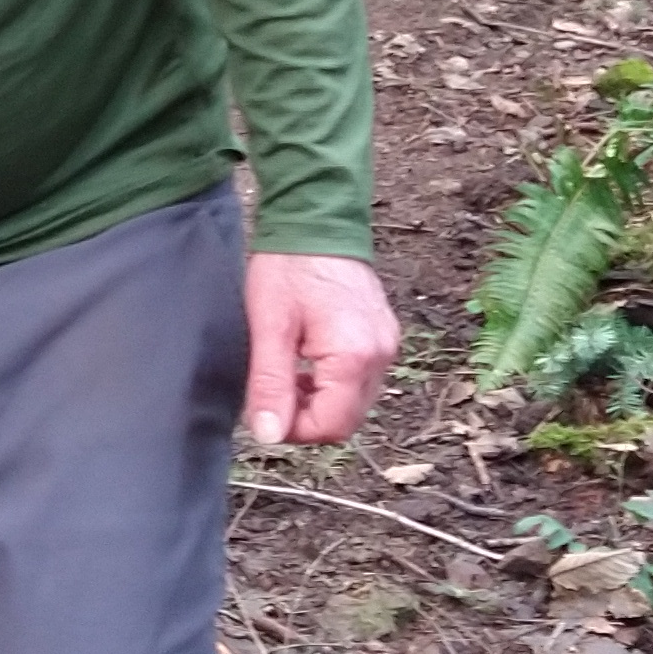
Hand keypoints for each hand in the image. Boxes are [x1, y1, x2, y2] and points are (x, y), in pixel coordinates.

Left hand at [242, 251, 400, 448]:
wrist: (317, 218)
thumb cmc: (288, 266)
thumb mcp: (269, 326)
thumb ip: (271, 384)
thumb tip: (269, 435)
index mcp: (354, 355)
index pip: (331, 426)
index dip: (295, 430)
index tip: (266, 412)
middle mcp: (381, 354)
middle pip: (348, 419)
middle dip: (308, 418)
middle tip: (274, 393)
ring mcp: (387, 344)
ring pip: (355, 402)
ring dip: (320, 401)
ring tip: (288, 372)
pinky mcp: (383, 335)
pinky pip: (362, 379)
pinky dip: (333, 383)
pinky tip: (307, 362)